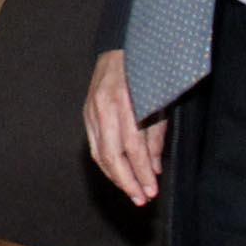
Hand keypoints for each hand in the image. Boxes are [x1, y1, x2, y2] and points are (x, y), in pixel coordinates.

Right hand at [84, 48, 167, 205]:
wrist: (121, 46)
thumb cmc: (146, 72)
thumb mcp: (159, 100)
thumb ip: (156, 135)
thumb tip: (155, 168)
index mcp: (125, 102)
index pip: (133, 148)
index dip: (143, 172)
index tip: (152, 190)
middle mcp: (104, 107)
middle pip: (112, 156)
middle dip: (127, 181)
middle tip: (141, 199)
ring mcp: (91, 110)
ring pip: (99, 154)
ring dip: (116, 177)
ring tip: (131, 192)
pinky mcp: (86, 112)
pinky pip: (94, 145)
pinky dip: (106, 163)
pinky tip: (117, 173)